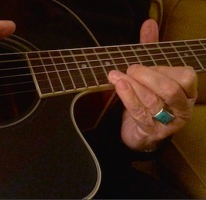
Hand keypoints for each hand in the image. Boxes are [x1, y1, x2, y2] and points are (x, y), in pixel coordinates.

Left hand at [108, 19, 197, 150]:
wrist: (139, 130)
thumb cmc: (148, 98)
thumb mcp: (151, 73)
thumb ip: (150, 51)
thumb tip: (149, 24)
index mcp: (186, 91)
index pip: (184, 77)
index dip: (162, 69)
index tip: (142, 63)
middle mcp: (181, 108)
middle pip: (170, 90)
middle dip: (147, 76)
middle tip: (130, 69)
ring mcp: (168, 122)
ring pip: (154, 102)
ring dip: (133, 86)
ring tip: (116, 75)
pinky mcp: (152, 132)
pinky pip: (140, 114)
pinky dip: (128, 98)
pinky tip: (118, 86)